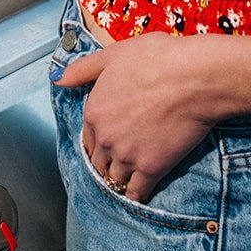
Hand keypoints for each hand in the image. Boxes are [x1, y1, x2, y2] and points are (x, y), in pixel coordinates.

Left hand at [56, 32, 224, 201]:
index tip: (107, 145)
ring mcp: (126, 155)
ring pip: (114, 178)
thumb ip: (82, 69)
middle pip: (99, 162)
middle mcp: (106, 137)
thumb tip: (57, 78)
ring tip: (127, 180)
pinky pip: (136, 192)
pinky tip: (139, 195)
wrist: (193, 77)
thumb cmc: (157, 60)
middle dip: (106, 163)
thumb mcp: (112, 55)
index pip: (88, 138)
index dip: (98, 142)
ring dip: (119, 180)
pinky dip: (135, 195)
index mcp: (94, 111)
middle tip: (117, 164)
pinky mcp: (151, 168)